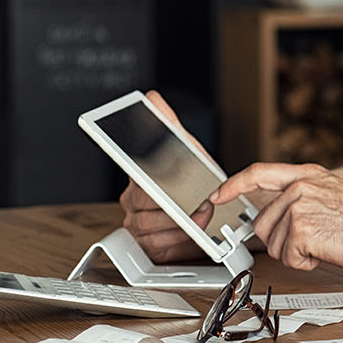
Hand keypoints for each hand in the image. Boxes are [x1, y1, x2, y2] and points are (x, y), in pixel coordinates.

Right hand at [118, 90, 210, 261]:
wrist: (210, 210)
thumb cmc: (194, 180)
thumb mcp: (187, 148)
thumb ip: (169, 124)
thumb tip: (152, 98)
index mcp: (138, 175)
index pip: (131, 172)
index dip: (143, 177)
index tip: (153, 183)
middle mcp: (132, 199)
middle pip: (144, 202)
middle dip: (175, 203)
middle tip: (199, 201)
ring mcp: (136, 223)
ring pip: (149, 225)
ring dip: (179, 222)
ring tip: (200, 215)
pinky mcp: (146, 244)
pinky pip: (155, 244)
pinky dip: (177, 239)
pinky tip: (189, 232)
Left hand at [210, 162, 342, 270]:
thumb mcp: (330, 193)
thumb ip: (300, 196)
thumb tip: (274, 214)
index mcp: (306, 175)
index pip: (258, 173)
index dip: (233, 185)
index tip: (217, 196)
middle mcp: (299, 187)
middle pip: (263, 223)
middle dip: (282, 240)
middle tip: (312, 239)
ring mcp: (298, 207)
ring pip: (274, 244)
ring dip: (297, 253)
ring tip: (325, 242)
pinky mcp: (301, 230)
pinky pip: (288, 258)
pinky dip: (306, 263)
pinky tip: (326, 251)